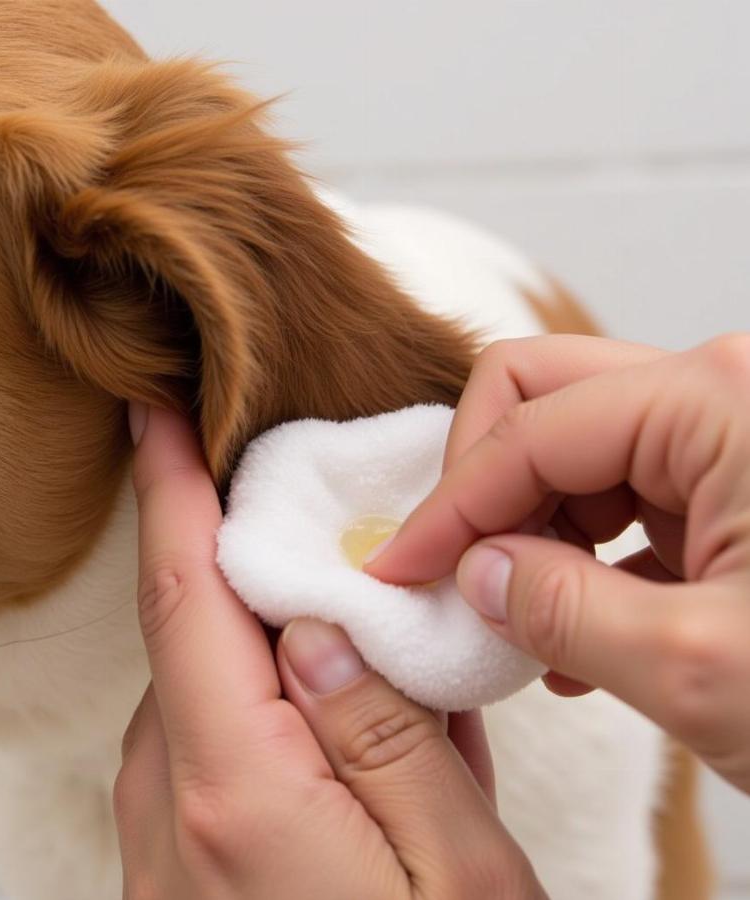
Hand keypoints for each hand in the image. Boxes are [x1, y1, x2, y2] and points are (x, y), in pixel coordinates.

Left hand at [114, 406, 544, 899]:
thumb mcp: (459, 876)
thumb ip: (388, 739)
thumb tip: (320, 625)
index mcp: (238, 792)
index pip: (184, 601)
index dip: (169, 492)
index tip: (158, 414)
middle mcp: (170, 809)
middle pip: (201, 639)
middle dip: (261, 577)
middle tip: (343, 555)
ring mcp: (158, 842)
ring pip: (208, 693)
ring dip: (277, 660)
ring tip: (378, 690)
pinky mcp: (170, 865)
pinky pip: (207, 751)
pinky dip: (267, 720)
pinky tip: (347, 755)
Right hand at [367, 334, 749, 793]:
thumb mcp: (703, 670)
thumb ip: (559, 610)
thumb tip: (473, 573)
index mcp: (718, 402)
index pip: (527, 431)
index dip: (447, 507)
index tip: (396, 570)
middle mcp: (719, 393)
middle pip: (541, 396)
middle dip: (482, 482)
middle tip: (455, 564)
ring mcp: (726, 436)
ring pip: (572, 448)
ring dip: (524, 525)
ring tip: (512, 613)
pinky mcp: (730, 486)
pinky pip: (617, 495)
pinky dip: (574, 551)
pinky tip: (566, 626)